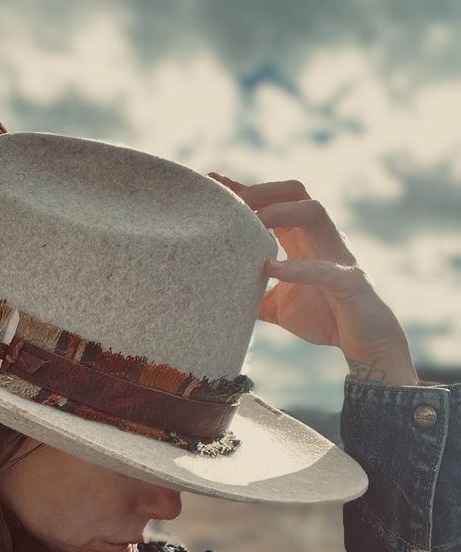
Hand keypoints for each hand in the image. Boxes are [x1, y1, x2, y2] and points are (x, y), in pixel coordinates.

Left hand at [207, 172, 415, 374]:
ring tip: (253, 223)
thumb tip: (219, 300)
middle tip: (233, 203)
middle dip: (263, 191)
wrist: (365, 343)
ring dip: (282, 212)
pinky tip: (270, 269)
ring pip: (315, 212)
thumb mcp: (278, 308)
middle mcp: (321, 239)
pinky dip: (296, 268)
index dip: (246, 190)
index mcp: (303, 241)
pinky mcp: (350, 282)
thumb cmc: (325, 319)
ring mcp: (338, 256)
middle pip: (295, 192)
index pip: (274, 203)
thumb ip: (253, 297)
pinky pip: (325, 268)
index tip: (213, 180)